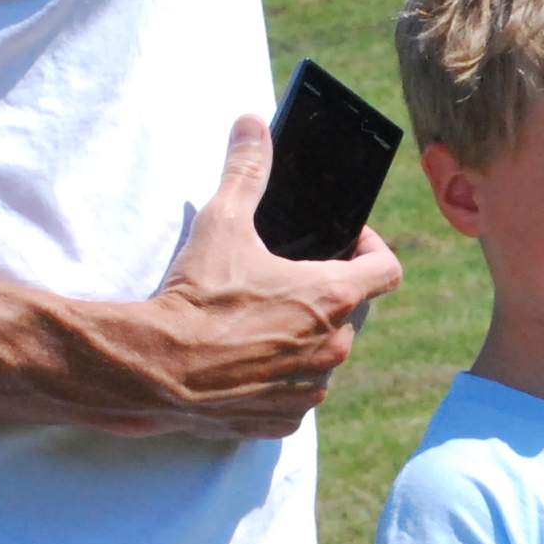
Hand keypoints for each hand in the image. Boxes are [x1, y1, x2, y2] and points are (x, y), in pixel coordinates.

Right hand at [117, 116, 402, 440]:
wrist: (155, 369)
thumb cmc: (196, 295)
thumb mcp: (222, 222)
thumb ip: (247, 170)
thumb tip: (252, 124)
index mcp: (333, 296)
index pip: (387, 269)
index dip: (371, 249)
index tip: (347, 242)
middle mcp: (334, 346)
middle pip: (348, 311)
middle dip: (323, 294)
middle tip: (282, 279)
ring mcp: (311, 387)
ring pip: (321, 355)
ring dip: (301, 339)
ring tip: (258, 321)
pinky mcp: (284, 418)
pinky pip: (294, 395)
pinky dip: (276, 380)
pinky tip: (244, 363)